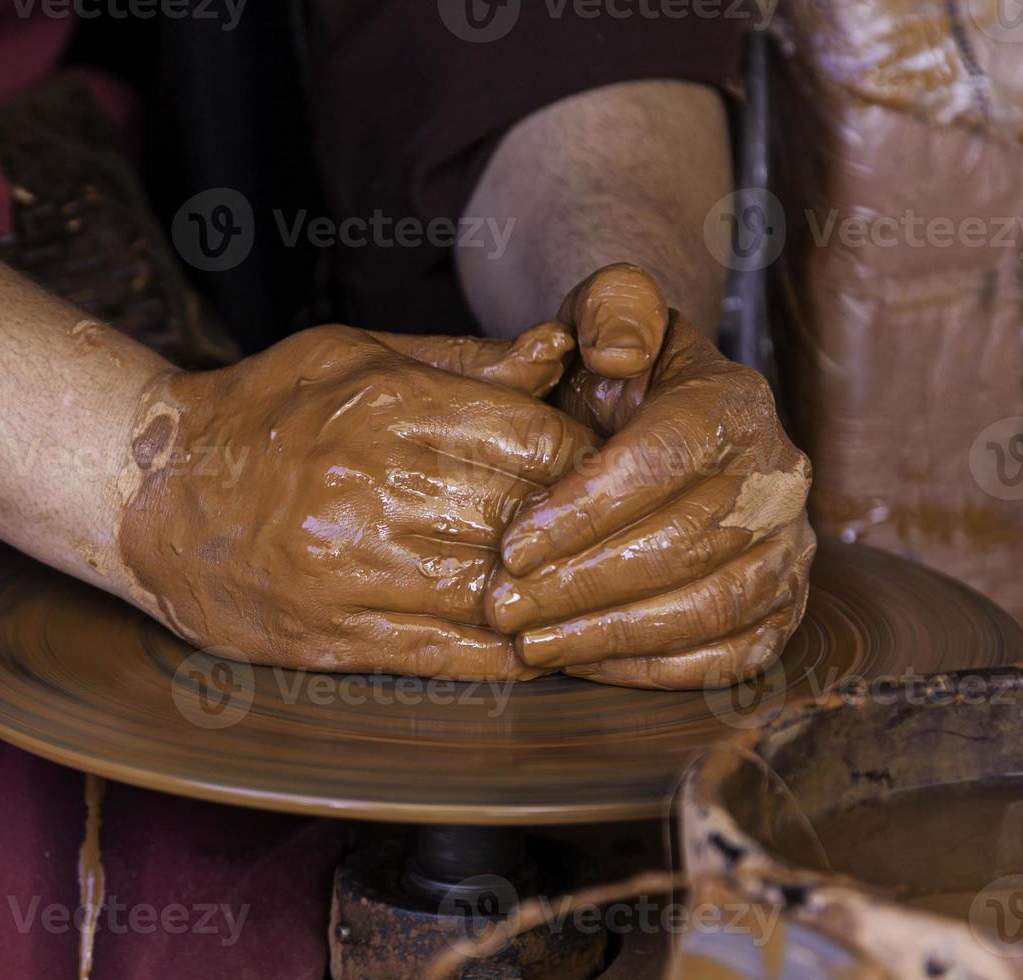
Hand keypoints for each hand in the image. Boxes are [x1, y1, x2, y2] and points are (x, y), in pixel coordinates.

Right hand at [118, 322, 596, 678]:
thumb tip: (558, 356)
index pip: (535, 440)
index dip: (587, 460)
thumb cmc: (261, 411)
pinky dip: (503, 655)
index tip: (604, 469)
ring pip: (495, 593)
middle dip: (579, 530)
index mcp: (385, 405)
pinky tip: (533, 642)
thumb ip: (461, 361)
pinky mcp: (332, 635)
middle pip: (526, 518)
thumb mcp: (352, 354)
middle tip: (611, 535)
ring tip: (582, 592)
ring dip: (549, 599)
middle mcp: (372, 488)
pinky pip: (447, 655)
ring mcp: (350, 570)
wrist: (148, 491)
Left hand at [487, 264, 815, 689]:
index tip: (511, 547)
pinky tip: (586, 664)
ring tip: (533, 644)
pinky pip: (734, 653)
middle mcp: (779, 475)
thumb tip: (617, 352)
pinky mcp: (782, 604)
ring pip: (712, 606)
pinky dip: (659, 669)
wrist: (655, 412)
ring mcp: (789, 545)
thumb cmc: (615, 367)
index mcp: (734, 401)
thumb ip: (611, 308)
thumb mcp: (607, 310)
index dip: (586, 510)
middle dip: (584, 584)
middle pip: (686, 544)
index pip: (664, 461)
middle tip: (504, 607)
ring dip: (614, 634)